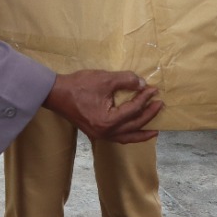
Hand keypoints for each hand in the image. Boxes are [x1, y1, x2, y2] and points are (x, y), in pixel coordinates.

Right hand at [45, 70, 160, 143]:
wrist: (56, 94)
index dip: (145, 98)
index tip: (153, 89)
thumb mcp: (105, 79)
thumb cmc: (79, 85)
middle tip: (160, 104)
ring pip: (127, 137)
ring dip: (141, 132)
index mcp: (108, 121)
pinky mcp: (97, 133)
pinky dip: (129, 135)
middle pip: (133, 125)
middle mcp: (106, 132)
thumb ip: (126, 80)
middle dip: (149, 115)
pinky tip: (134, 130)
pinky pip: (118, 137)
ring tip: (155, 130)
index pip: (133, 109)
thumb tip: (142, 84)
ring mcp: (101, 135)